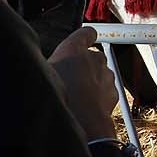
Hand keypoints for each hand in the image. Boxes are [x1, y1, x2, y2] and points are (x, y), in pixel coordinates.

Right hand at [48, 26, 118, 140]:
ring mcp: (107, 75)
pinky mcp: (114, 91)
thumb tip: (42, 69)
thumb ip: (50, 66)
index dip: (84, 37)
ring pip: (99, 74)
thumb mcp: (43, 75)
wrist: (81, 123)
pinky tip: (85, 107)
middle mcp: (94, 58)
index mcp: (74, 49)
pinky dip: (99, 96)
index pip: (85, 33)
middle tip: (69, 80)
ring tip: (76, 96)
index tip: (83, 39)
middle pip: (91, 56)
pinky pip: (106, 90)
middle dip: (84, 66)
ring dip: (91, 82)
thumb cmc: (59, 99)